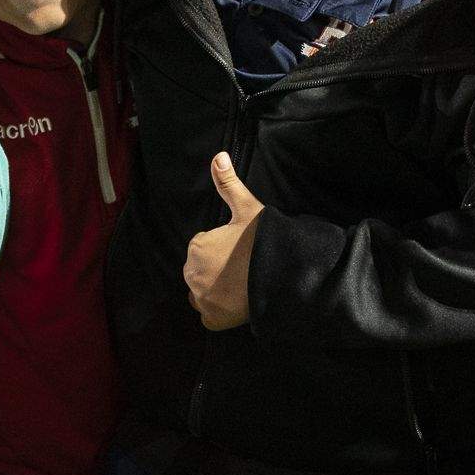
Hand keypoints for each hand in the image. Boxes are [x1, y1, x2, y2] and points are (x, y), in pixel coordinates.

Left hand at [184, 153, 262, 330]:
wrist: (282, 275)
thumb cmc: (264, 240)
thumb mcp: (247, 208)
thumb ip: (228, 184)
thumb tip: (218, 156)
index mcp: (197, 247)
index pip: (204, 249)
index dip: (223, 249)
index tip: (240, 251)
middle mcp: (192, 274)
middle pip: (201, 271)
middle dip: (216, 270)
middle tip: (243, 268)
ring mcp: (201, 298)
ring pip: (202, 293)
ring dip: (215, 291)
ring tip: (241, 285)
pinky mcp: (212, 318)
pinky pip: (209, 315)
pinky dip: (219, 312)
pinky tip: (237, 303)